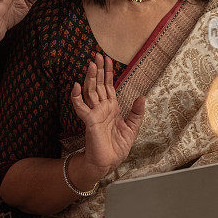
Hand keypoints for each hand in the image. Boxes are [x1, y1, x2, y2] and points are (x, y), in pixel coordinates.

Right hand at [70, 53, 144, 179]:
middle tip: (97, 54)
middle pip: (99, 85)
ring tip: (91, 64)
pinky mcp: (89, 121)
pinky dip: (77, 96)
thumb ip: (136, 113)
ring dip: (90, 78)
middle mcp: (101, 108)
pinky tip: (76, 86)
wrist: (108, 163)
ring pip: (90, 91)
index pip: (108, 86)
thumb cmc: (116, 148)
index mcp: (111, 108)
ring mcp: (94, 113)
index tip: (107, 58)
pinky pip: (81, 107)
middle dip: (99, 70)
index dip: (108, 72)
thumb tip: (142, 96)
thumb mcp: (131, 129)